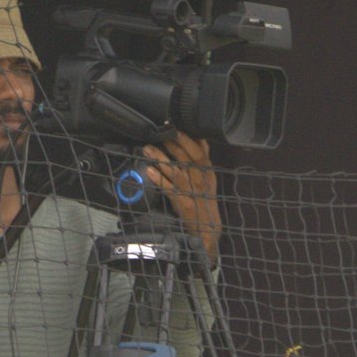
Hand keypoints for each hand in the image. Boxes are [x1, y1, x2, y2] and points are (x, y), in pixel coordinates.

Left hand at [141, 134, 220, 257]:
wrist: (207, 228)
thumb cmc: (205, 199)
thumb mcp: (208, 178)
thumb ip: (204, 158)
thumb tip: (200, 138)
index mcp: (207, 172)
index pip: (199, 151)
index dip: (187, 139)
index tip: (174, 127)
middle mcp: (200, 179)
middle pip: (186, 158)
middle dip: (171, 144)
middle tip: (157, 133)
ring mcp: (191, 191)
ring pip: (175, 171)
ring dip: (160, 158)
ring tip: (147, 149)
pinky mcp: (182, 203)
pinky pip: (169, 189)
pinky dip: (159, 179)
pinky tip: (149, 171)